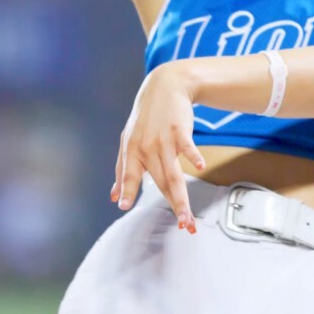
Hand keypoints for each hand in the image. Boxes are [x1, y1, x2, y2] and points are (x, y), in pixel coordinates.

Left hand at [110, 63, 204, 233]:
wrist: (164, 87)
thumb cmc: (145, 118)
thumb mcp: (127, 141)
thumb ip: (122, 170)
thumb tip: (113, 197)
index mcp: (132, 151)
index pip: (129, 175)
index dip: (126, 189)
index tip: (124, 206)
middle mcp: (147, 147)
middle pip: (160, 182)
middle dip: (172, 206)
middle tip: (182, 226)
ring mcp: (164, 139)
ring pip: (174, 174)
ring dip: (182, 198)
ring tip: (188, 218)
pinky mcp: (181, 131)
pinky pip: (188, 146)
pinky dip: (194, 156)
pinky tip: (200, 167)